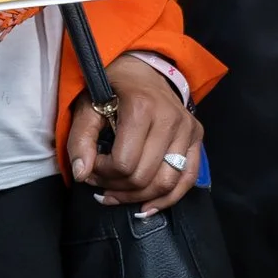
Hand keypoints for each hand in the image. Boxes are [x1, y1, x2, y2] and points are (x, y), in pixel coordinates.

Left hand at [66, 56, 202, 216]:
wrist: (142, 69)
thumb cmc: (113, 89)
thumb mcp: (88, 107)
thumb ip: (81, 140)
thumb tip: (81, 174)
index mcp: (143, 109)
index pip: (123, 163)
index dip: (101, 173)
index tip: (90, 165)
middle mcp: (170, 119)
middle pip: (143, 176)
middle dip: (115, 186)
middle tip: (99, 181)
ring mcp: (187, 128)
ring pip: (166, 182)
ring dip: (137, 197)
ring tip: (116, 194)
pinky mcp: (196, 136)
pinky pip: (188, 178)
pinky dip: (168, 198)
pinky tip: (147, 207)